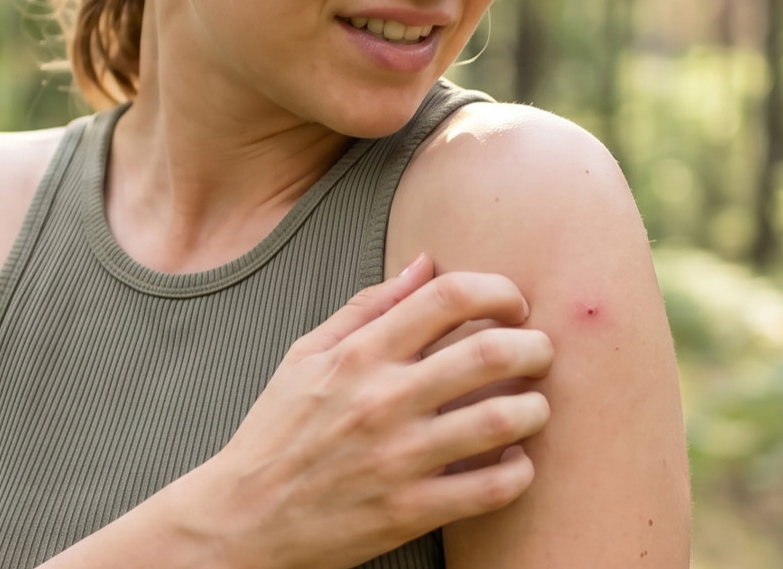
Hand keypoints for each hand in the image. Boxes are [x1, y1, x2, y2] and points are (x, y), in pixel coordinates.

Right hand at [174, 255, 554, 568]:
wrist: (243, 519)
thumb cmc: (277, 432)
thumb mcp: (306, 356)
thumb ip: (368, 307)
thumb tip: (425, 262)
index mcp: (359, 355)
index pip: (448, 297)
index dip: (498, 291)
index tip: (513, 306)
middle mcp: (383, 400)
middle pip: (490, 352)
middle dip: (534, 347)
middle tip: (540, 354)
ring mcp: (398, 458)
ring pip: (501, 419)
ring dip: (534, 409)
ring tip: (534, 407)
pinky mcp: (409, 511)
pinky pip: (490, 488)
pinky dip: (519, 471)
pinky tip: (515, 461)